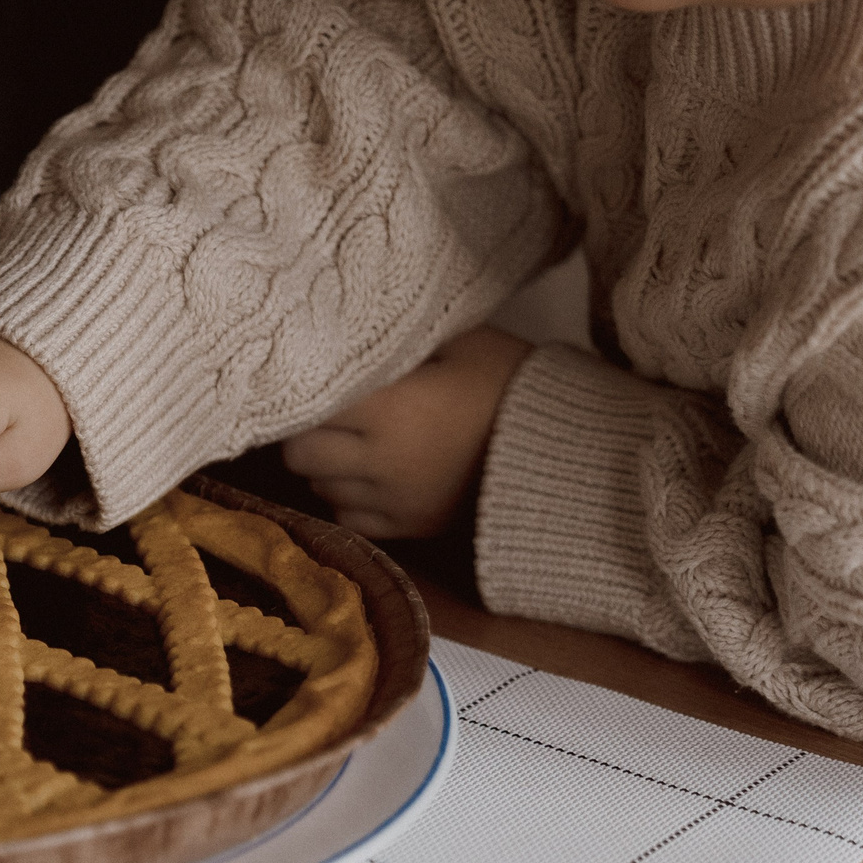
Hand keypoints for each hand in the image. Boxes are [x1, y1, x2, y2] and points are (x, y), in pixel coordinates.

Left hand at [281, 326, 533, 538]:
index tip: (309, 381)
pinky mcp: (410, 527)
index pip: (308, 408)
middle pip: (300, 455)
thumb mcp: (460, 343)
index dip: (302, 394)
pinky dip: (348, 499)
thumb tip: (351, 334)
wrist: (561, 450)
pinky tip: (368, 477)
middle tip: (325, 413)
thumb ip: (401, 343)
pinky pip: (349, 519)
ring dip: (325, 467)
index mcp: (388, 410)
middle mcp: (380, 461)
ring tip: (348, 444)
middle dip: (305, 432)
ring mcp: (393, 501)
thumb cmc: (509, 384)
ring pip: (320, 488)